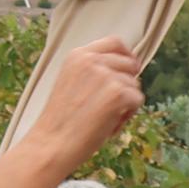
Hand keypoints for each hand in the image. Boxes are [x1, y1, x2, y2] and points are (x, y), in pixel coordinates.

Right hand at [24, 39, 142, 165]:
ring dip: (125, 103)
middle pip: (130, 63)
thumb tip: (126, 68)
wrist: (50, 145)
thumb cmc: (60, 121)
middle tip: (108, 104)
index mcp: (77, 55)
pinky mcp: (118, 93)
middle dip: (126, 83)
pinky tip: (107, 125)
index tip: (127, 70)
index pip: (115, 42)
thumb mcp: (71, 82)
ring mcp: (106, 76)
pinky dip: (127, 116)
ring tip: (103, 117)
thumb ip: (93, 70)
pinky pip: (138, 100)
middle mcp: (92, 60)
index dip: (126, 56)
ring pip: (135, 84)